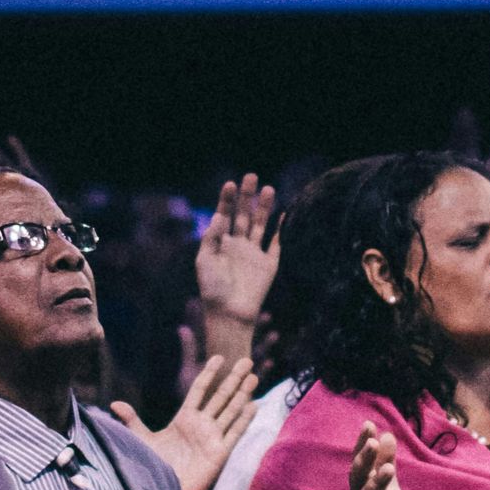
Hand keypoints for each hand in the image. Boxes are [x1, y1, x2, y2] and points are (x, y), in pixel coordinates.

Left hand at [111, 355, 257, 489]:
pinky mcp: (219, 453)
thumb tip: (114, 404)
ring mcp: (212, 438)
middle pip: (221, 396)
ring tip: (254, 376)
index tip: (219, 357)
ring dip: (243, 394)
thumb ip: (132, 421)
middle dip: (233, 378)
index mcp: (185, 419)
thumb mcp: (141, 440)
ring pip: (231, 410)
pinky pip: (235, 432)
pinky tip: (254, 405)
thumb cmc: (153, 467)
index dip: (209, 374)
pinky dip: (244, 419)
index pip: (200, 390)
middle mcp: (202, 425)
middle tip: (246, 361)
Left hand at [195, 175, 278, 337]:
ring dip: (264, 207)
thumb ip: (211, 238)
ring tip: (269, 188)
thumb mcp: (205, 261)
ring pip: (260, 224)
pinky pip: (277, 244)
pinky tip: (285, 214)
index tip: (230, 183)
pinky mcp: (268, 264)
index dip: (227, 199)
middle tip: (251, 176)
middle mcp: (238, 244)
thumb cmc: (212, 290)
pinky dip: (282, 230)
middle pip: (243, 214)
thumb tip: (219, 216)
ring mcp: (254, 253)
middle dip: (247, 196)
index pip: (224, 215)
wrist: (230, 314)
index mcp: (220, 243)